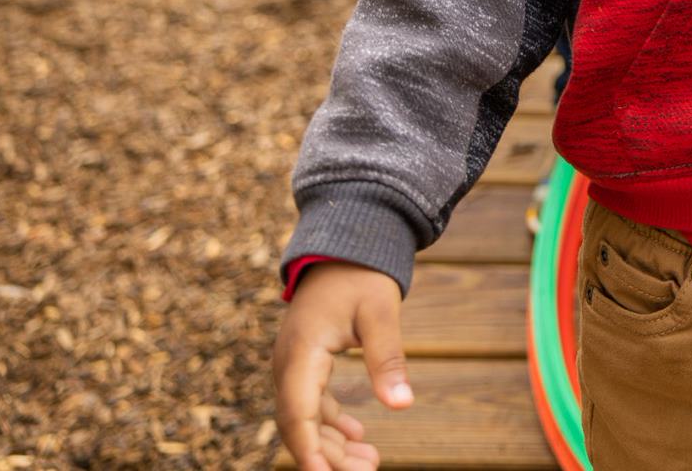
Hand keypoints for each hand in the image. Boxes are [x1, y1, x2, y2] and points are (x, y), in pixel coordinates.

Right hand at [275, 263, 410, 470]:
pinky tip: (358, 437)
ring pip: (306, 417)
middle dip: (327, 456)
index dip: (310, 452)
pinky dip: (333, 423)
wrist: (346, 244)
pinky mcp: (306, 362)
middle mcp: (288, 364)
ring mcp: (294, 364)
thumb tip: (402, 405)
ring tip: (369, 464)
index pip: (298, 414)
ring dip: (332, 444)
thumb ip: (388, 359)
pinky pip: (312, 402)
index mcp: (300, 354)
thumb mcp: (380, 314)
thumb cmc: (362, 275)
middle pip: (300, 424)